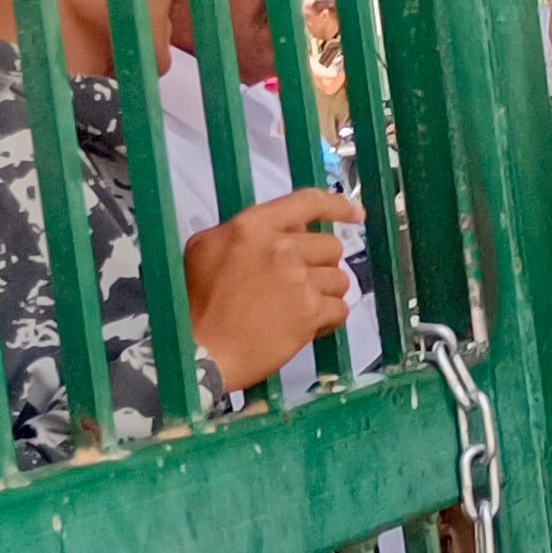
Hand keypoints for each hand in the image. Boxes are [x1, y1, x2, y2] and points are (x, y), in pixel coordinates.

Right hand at [188, 186, 357, 387]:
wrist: (199, 349)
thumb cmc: (196, 301)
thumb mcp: (207, 247)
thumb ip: (247, 232)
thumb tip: (286, 230)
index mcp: (252, 226)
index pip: (307, 203)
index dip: (338, 206)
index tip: (355, 214)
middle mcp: (279, 248)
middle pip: (330, 245)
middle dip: (320, 264)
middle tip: (298, 283)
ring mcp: (298, 280)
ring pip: (339, 278)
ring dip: (324, 293)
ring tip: (297, 307)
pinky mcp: (310, 312)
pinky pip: (340, 309)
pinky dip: (328, 319)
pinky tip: (307, 326)